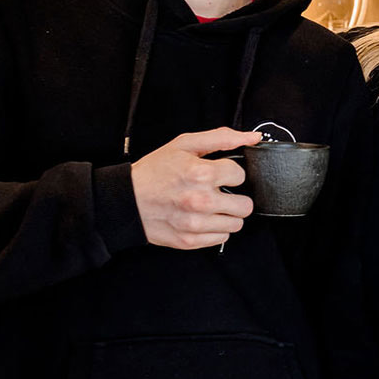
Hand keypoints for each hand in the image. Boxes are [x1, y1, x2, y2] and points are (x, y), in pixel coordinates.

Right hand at [129, 129, 259, 249]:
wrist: (125, 200)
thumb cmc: (154, 172)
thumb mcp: (184, 145)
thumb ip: (222, 138)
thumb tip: (252, 138)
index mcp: (200, 174)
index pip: (240, 176)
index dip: (230, 173)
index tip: (219, 175)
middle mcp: (200, 201)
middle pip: (245, 205)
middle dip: (234, 196)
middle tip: (218, 193)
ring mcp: (195, 224)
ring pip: (236, 224)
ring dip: (227, 215)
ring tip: (210, 206)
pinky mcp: (189, 240)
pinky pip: (222, 238)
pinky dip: (215, 229)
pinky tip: (203, 218)